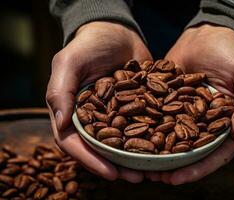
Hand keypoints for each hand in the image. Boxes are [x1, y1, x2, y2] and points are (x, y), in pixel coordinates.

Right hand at [46, 21, 150, 182]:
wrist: (117, 31)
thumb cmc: (89, 44)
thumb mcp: (69, 62)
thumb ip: (61, 91)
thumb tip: (62, 123)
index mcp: (73, 111)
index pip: (75, 142)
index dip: (91, 159)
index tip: (110, 172)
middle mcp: (93, 117)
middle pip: (101, 148)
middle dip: (118, 164)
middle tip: (136, 177)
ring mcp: (115, 113)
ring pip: (123, 141)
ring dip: (136, 156)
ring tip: (151, 169)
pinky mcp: (135, 106)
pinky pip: (142, 124)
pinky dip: (151, 136)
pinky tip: (164, 146)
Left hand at [145, 24, 233, 184]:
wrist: (207, 33)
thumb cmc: (233, 53)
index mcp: (225, 122)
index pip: (213, 153)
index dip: (197, 169)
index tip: (177, 178)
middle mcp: (203, 121)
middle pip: (189, 151)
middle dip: (173, 166)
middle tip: (155, 178)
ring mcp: (184, 111)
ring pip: (170, 137)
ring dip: (157, 152)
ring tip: (140, 165)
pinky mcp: (167, 99)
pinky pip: (156, 115)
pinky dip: (145, 126)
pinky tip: (130, 134)